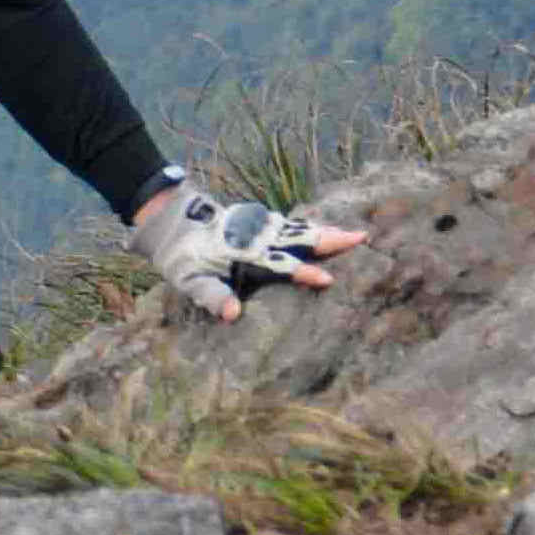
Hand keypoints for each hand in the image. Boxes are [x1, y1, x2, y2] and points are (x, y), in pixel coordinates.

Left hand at [130, 183, 368, 325]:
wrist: (172, 221)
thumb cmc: (182, 257)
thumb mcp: (189, 279)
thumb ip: (212, 296)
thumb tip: (233, 313)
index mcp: (243, 253)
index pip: (279, 265)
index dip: (302, 273)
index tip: (326, 279)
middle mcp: (256, 236)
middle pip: (298, 238)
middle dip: (329, 240)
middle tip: (361, 238)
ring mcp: (259, 226)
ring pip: (298, 228)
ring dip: (326, 231)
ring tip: (356, 234)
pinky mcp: (260, 221)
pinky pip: (291, 223)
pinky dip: (311, 226)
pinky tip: (329, 230)